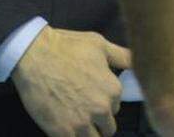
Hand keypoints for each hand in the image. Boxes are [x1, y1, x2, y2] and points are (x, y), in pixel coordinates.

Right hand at [11, 25, 130, 135]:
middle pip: (108, 127)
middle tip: (82, 109)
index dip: (105, 103)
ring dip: (87, 132)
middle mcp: (101, 108)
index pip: (117, 108)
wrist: (34, 55)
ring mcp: (82, 123)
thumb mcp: (100, 45)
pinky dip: (73, 136)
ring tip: (75, 119)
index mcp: (113, 89)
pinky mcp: (62, 132)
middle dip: (98, 121)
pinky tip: (65, 127)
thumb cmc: (66, 47)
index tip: (92, 97)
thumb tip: (140, 62)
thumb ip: (123, 57)